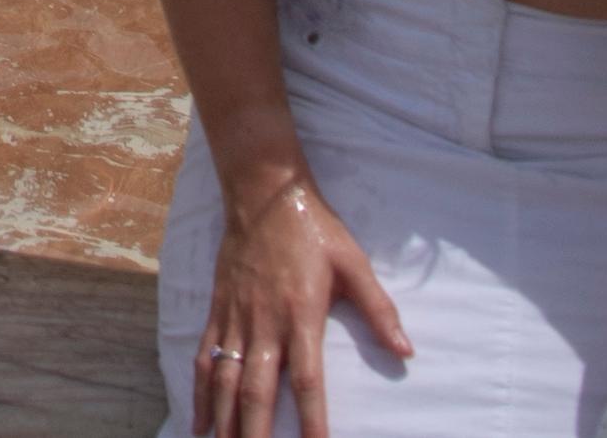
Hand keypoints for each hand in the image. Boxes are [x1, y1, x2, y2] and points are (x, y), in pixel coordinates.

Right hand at [195, 174, 403, 437]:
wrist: (263, 193)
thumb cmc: (314, 229)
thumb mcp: (354, 263)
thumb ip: (379, 309)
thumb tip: (406, 351)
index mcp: (301, 316)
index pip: (307, 382)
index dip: (311, 421)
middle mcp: (264, 324)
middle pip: (257, 392)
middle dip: (256, 433)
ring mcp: (237, 319)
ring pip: (225, 381)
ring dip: (223, 420)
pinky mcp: (219, 310)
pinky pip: (205, 358)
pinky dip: (200, 392)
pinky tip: (200, 420)